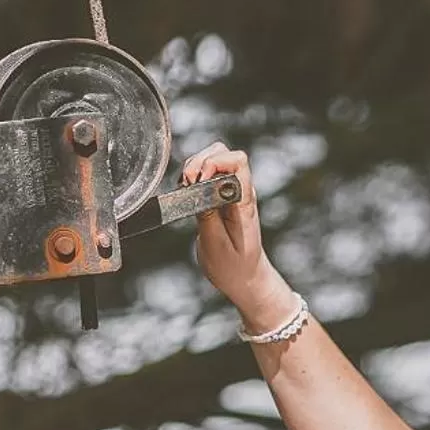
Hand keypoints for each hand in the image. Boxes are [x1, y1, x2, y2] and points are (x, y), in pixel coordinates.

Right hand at [181, 142, 294, 330]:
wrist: (244, 277)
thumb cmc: (233, 266)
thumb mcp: (216, 246)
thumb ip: (207, 216)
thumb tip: (198, 192)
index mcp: (244, 202)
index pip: (238, 162)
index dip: (215, 163)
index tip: (197, 181)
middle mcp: (239, 192)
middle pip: (225, 153)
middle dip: (201, 160)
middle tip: (187, 182)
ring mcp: (230, 192)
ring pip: (214, 158)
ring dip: (195, 165)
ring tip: (185, 186)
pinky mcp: (219, 197)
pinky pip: (207, 173)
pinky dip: (193, 175)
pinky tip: (186, 191)